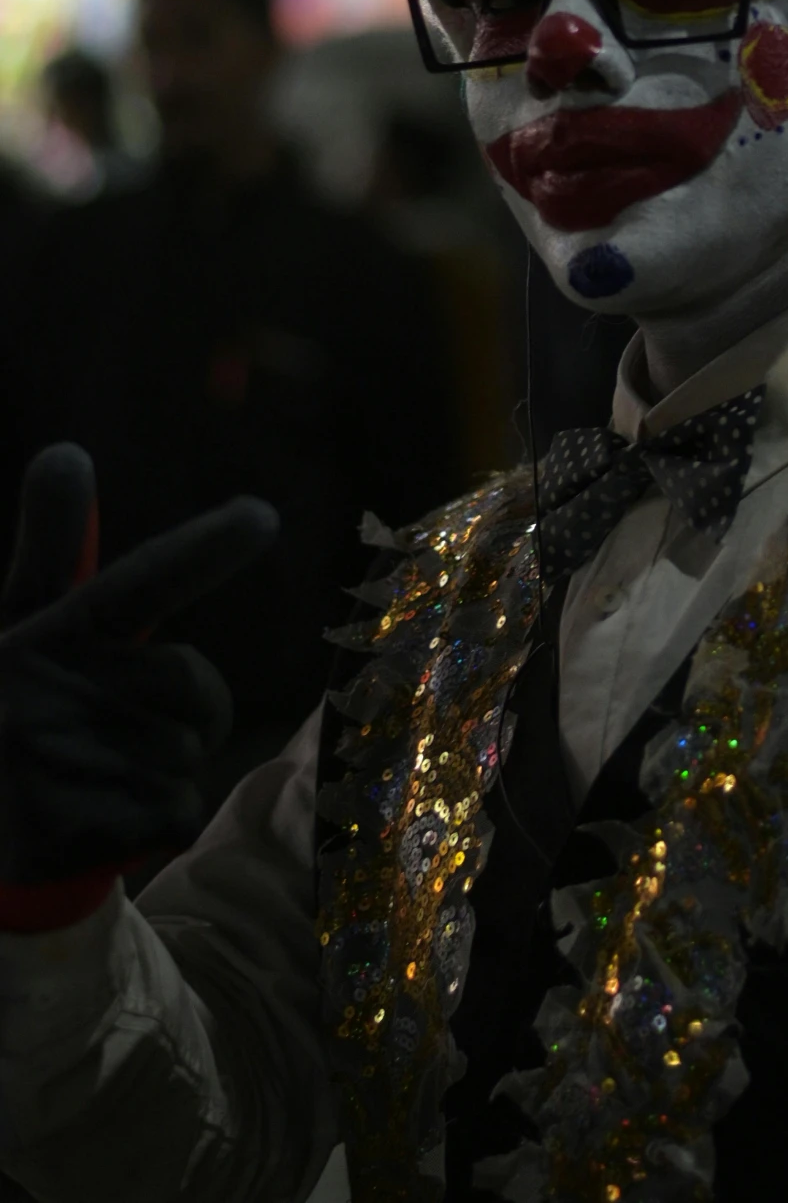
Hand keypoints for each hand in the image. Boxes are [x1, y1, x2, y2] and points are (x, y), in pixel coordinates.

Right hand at [0, 444, 278, 884]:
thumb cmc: (13, 711)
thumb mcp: (21, 628)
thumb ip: (51, 551)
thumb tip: (65, 452)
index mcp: (43, 635)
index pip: (137, 585)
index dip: (204, 551)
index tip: (262, 515)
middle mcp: (45, 695)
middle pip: (193, 682)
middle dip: (183, 705)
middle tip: (115, 725)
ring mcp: (57, 767)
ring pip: (189, 751)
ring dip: (162, 765)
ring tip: (94, 776)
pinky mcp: (75, 834)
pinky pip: (176, 811)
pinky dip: (152, 821)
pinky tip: (97, 822)